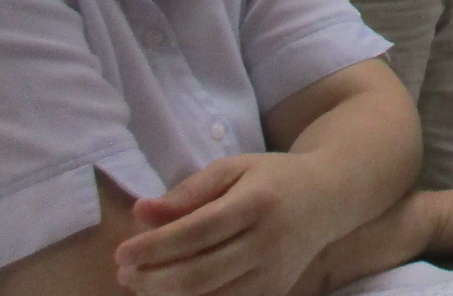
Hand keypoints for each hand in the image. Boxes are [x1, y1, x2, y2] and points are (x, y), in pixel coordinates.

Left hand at [118, 154, 343, 295]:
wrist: (331, 195)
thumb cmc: (273, 178)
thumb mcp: (233, 169)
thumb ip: (187, 191)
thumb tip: (140, 212)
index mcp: (258, 202)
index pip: (196, 232)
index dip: (153, 247)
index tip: (121, 253)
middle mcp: (269, 241)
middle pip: (198, 274)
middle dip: (151, 281)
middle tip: (124, 274)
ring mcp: (274, 272)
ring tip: (143, 284)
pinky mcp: (275, 291)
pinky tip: (173, 294)